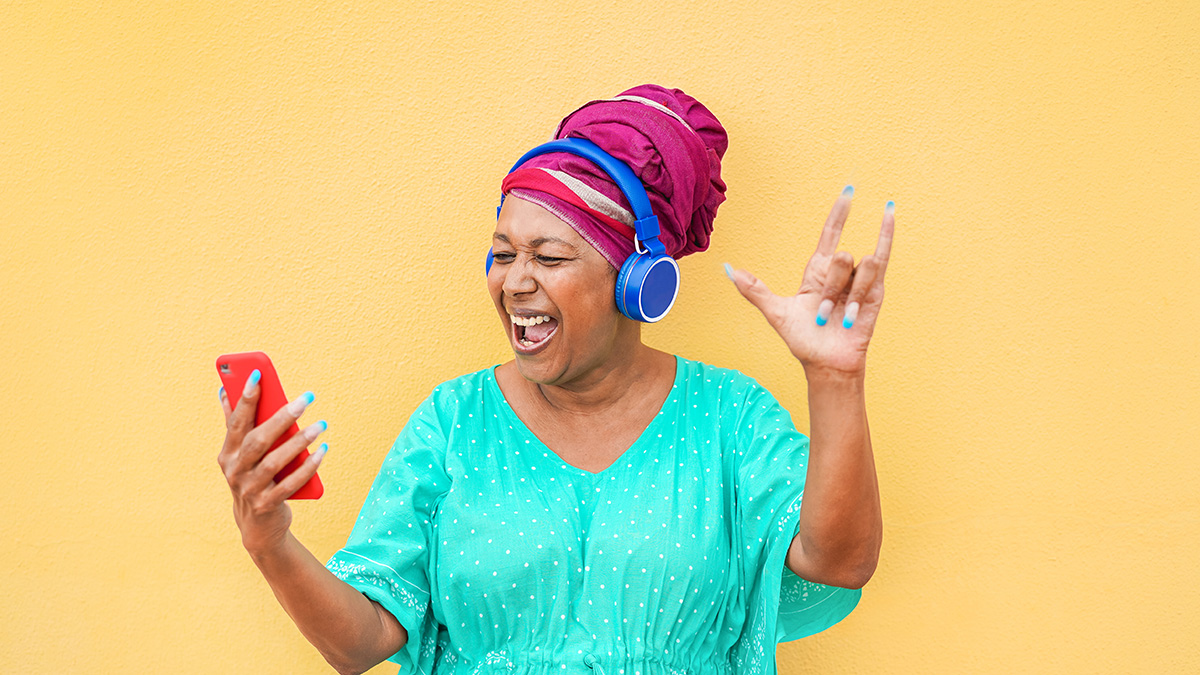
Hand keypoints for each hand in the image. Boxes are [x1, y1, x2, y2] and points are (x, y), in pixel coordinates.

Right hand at [217, 372, 327, 556]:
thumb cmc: (252, 478)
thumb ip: (235, 424)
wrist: (257, 525)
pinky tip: (322, 452)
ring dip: (299, 442)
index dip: (246, 398)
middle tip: (306, 399)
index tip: (259, 375)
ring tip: (320, 425)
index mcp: (227, 453)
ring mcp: (250, 489)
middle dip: (282, 417)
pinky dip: (307, 467)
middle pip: (258, 440)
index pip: (236, 421)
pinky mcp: (267, 504)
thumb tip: (224, 390)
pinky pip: (290, 484)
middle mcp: (235, 470)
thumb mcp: (239, 454)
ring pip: (275, 462)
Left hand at [727, 187, 894, 375]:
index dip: (839, 213)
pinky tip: (888, 213)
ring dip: (849, 295)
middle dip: (831, 286)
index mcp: (817, 272)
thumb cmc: (803, 341)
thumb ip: (754, 290)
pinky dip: (885, 235)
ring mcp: (859, 281)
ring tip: (844, 317)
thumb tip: (727, 270)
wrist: (826, 363)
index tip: (848, 191)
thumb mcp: (776, 313)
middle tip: (824, 313)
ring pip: (859, 264)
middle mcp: (839, 272)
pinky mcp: (876, 292)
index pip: (831, 233)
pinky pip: (881, 259)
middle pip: (840, 256)